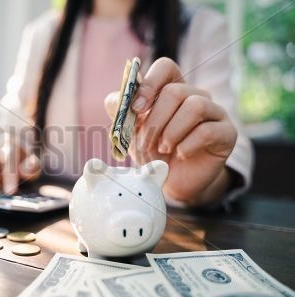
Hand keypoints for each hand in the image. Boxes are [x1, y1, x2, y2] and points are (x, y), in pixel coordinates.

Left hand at [105, 58, 236, 205]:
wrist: (172, 181)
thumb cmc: (152, 151)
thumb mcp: (130, 130)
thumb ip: (121, 111)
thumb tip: (119, 97)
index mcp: (172, 89)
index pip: (165, 67)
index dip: (150, 84)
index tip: (136, 108)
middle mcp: (196, 95)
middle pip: (175, 91)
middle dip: (155, 120)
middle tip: (145, 143)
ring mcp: (214, 112)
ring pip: (195, 106)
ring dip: (172, 131)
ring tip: (163, 148)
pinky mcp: (227, 133)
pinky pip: (207, 130)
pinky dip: (187, 145)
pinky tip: (181, 155)